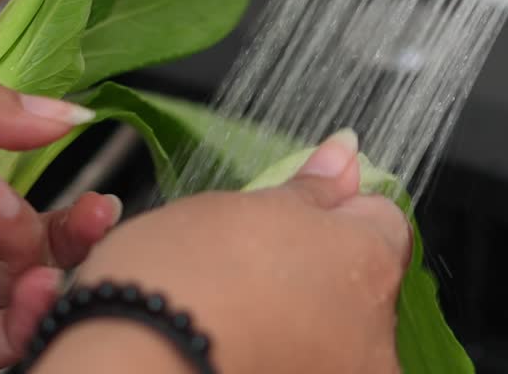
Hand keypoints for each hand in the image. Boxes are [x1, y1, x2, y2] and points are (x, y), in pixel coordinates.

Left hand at [0, 40, 120, 373]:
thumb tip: (65, 112)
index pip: (5, 169)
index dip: (52, 168)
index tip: (86, 151)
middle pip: (17, 237)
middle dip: (65, 226)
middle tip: (90, 208)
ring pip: (5, 294)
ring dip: (45, 267)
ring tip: (38, 239)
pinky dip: (18, 326)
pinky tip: (36, 290)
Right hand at [31, 131, 411, 373]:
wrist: (128, 366)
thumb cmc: (179, 286)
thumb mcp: (242, 208)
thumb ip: (308, 188)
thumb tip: (345, 154)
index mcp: (371, 265)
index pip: (379, 217)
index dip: (330, 209)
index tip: (289, 212)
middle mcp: (376, 335)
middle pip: (357, 281)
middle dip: (313, 267)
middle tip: (247, 260)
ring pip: (331, 330)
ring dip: (295, 316)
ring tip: (231, 308)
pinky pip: (303, 363)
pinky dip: (276, 353)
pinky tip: (230, 343)